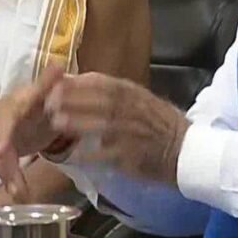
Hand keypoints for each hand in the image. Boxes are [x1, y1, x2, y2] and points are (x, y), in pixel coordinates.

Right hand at [0, 64, 66, 199]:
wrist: (26, 112)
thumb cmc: (34, 101)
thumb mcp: (41, 91)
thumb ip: (48, 82)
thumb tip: (58, 65)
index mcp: (10, 108)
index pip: (4, 121)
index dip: (1, 136)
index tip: (0, 149)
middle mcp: (0, 124)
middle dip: (1, 161)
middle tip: (8, 179)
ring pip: (0, 160)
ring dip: (8, 176)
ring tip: (18, 191)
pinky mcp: (3, 155)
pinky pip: (6, 169)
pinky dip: (12, 181)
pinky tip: (20, 193)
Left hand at [45, 73, 189, 185]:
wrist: (189, 150)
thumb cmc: (161, 125)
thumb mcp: (141, 100)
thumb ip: (115, 93)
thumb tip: (82, 83)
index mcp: (133, 93)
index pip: (102, 82)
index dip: (79, 82)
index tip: (57, 82)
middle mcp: (133, 109)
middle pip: (99, 100)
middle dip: (73, 99)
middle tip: (48, 101)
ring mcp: (134, 132)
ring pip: (103, 124)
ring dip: (79, 122)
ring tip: (56, 123)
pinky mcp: (133, 156)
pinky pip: (109, 155)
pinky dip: (91, 154)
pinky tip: (74, 155)